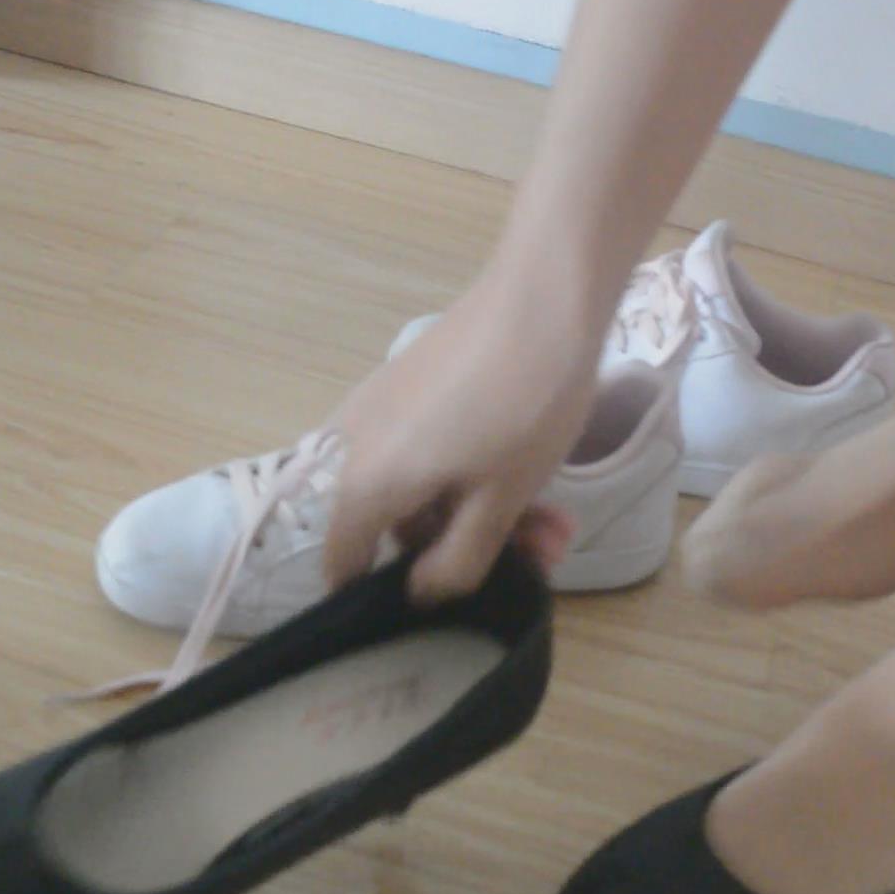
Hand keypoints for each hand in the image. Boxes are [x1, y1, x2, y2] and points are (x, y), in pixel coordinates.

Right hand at [323, 273, 600, 601]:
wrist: (542, 294)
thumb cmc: (522, 407)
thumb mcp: (500, 501)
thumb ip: (456, 562)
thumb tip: (421, 593)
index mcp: (364, 486)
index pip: (343, 566)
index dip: (387, 594)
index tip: (448, 598)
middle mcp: (352, 448)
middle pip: (392, 526)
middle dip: (460, 549)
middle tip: (536, 553)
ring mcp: (378, 410)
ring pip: (419, 488)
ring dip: (477, 512)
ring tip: (551, 519)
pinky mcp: (406, 384)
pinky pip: (425, 449)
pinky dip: (469, 471)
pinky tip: (528, 473)